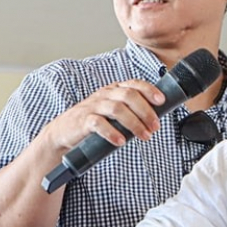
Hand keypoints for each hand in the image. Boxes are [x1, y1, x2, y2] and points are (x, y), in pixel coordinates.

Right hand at [40, 79, 165, 153]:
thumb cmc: (95, 122)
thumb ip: (132, 112)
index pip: (134, 84)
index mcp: (114, 90)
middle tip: (155, 126)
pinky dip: (112, 132)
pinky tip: (121, 141)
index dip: (149, 90)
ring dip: (134, 123)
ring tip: (144, 136)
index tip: (162, 101)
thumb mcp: (114, 112)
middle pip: (129, 96)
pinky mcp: (83, 121)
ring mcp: (93, 107)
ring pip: (117, 109)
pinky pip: (98, 124)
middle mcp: (105, 95)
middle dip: (146, 111)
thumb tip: (156, 119)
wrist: (64, 132)